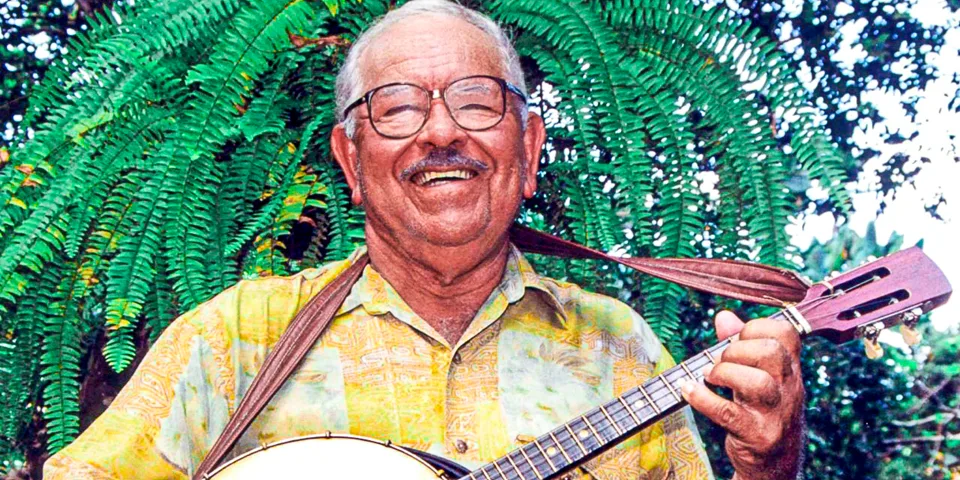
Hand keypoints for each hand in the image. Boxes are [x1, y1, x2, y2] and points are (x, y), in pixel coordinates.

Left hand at [680, 311, 804, 479]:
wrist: (775, 462)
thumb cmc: (762, 410)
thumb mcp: (758, 375)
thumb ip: (741, 344)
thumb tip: (724, 316)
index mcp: (790, 368)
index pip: (785, 333)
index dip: (756, 327)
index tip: (738, 340)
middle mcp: (789, 388)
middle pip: (770, 353)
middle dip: (735, 350)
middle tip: (720, 363)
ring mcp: (775, 413)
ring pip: (756, 382)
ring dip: (723, 373)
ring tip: (710, 378)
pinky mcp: (758, 435)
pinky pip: (728, 413)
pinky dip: (702, 398)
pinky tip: (689, 391)